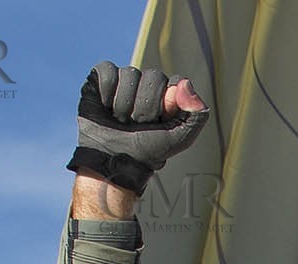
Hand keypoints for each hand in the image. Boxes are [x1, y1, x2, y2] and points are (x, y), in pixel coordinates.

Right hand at [67, 61, 208, 194]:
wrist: (113, 159)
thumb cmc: (148, 150)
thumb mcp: (180, 139)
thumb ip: (196, 115)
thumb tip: (185, 84)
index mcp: (170, 95)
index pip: (176, 81)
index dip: (168, 101)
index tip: (161, 120)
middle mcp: (148, 84)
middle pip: (153, 76)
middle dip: (146, 107)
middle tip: (139, 124)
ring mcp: (125, 80)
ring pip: (130, 73)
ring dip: (124, 104)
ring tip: (121, 120)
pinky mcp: (101, 78)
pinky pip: (107, 70)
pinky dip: (106, 92)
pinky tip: (106, 108)